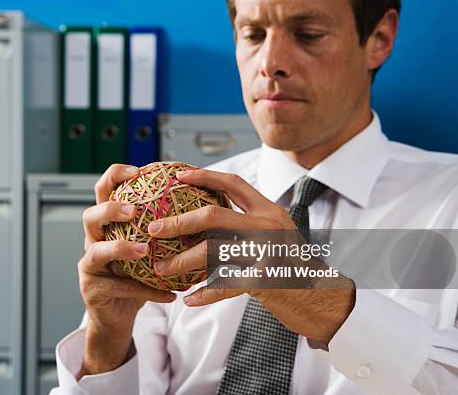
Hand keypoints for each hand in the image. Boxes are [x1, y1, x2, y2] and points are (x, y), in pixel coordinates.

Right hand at [78, 164, 176, 377]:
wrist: (116, 315)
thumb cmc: (136, 276)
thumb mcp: (149, 248)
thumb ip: (164, 228)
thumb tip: (204, 205)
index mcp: (107, 225)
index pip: (104, 191)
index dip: (115, 176)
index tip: (137, 171)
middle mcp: (93, 241)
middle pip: (90, 216)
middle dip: (110, 209)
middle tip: (133, 210)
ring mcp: (89, 266)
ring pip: (97, 251)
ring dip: (121, 248)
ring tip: (145, 249)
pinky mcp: (92, 290)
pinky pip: (121, 287)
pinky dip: (147, 290)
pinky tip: (170, 293)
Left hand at [148, 169, 354, 344]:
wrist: (321, 295)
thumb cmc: (291, 263)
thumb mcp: (276, 232)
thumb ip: (249, 220)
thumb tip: (208, 213)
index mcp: (269, 210)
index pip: (233, 184)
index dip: (204, 176)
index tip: (178, 176)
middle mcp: (268, 226)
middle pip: (212, 215)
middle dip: (177, 222)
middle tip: (153, 229)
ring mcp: (265, 252)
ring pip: (211, 251)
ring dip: (181, 262)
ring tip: (162, 268)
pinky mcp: (263, 280)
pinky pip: (224, 286)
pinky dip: (204, 294)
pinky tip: (188, 300)